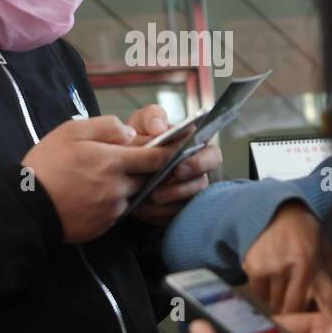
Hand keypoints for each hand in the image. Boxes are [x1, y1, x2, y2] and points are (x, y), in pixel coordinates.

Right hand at [21, 115, 174, 242]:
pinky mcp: (105, 225)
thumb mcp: (71, 132)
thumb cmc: (46, 165)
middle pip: (147, 176)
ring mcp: (113, 208)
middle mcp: (119, 187)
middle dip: (145, 167)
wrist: (27, 207)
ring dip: (127, 184)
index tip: (182, 142)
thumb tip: (130, 133)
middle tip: (131, 158)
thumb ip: (106, 127)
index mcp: (113, 161)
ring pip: (132, 193)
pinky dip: (113, 200)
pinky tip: (92, 194)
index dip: (171, 149)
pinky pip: (119, 210)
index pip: (156, 156)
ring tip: (101, 177)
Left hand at [124, 104, 222, 225]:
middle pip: (204, 180)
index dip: (199, 161)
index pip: (211, 153)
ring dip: (170, 199)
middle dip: (185, 185)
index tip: (179, 166)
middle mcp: (196, 168)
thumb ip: (151, 117)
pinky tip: (144, 209)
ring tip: (149, 196)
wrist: (121, 165)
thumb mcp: (141, 123)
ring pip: (190, 199)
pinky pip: (174, 215)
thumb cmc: (137, 140)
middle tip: (165, 183)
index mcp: (193, 145)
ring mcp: (188, 189)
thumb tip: (159, 127)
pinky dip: (159, 213)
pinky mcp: (177, 207)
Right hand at [244, 201, 331, 312]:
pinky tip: (272, 275)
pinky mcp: (251, 267)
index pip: (304, 303)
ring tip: (285, 282)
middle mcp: (284, 265)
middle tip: (298, 298)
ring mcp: (265, 266)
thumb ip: (331, 282)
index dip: (306, 314)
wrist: (277, 211)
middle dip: (294, 307)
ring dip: (279, 298)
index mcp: (306, 262)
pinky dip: (265, 290)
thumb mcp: (325, 252)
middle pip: (288, 306)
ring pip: (272, 301)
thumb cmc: (306, 234)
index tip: (309, 315)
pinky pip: (259, 293)